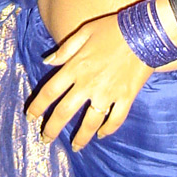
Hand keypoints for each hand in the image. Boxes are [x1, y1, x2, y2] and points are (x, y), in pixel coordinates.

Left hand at [26, 12, 152, 149]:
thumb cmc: (113, 29)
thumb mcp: (84, 32)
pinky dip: (108, 129)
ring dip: (80, 137)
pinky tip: (102, 135)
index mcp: (76, 67)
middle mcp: (88, 83)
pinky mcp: (126, 97)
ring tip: (75, 147)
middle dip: (52, 129)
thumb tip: (46, 62)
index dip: (37, 107)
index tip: (31, 117)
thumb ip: (65, 49)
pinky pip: (115, 119)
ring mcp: (108, 93)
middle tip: (46, 139)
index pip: (50, 92)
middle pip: (64, 112)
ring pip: (90, 122)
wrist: (146, 32)